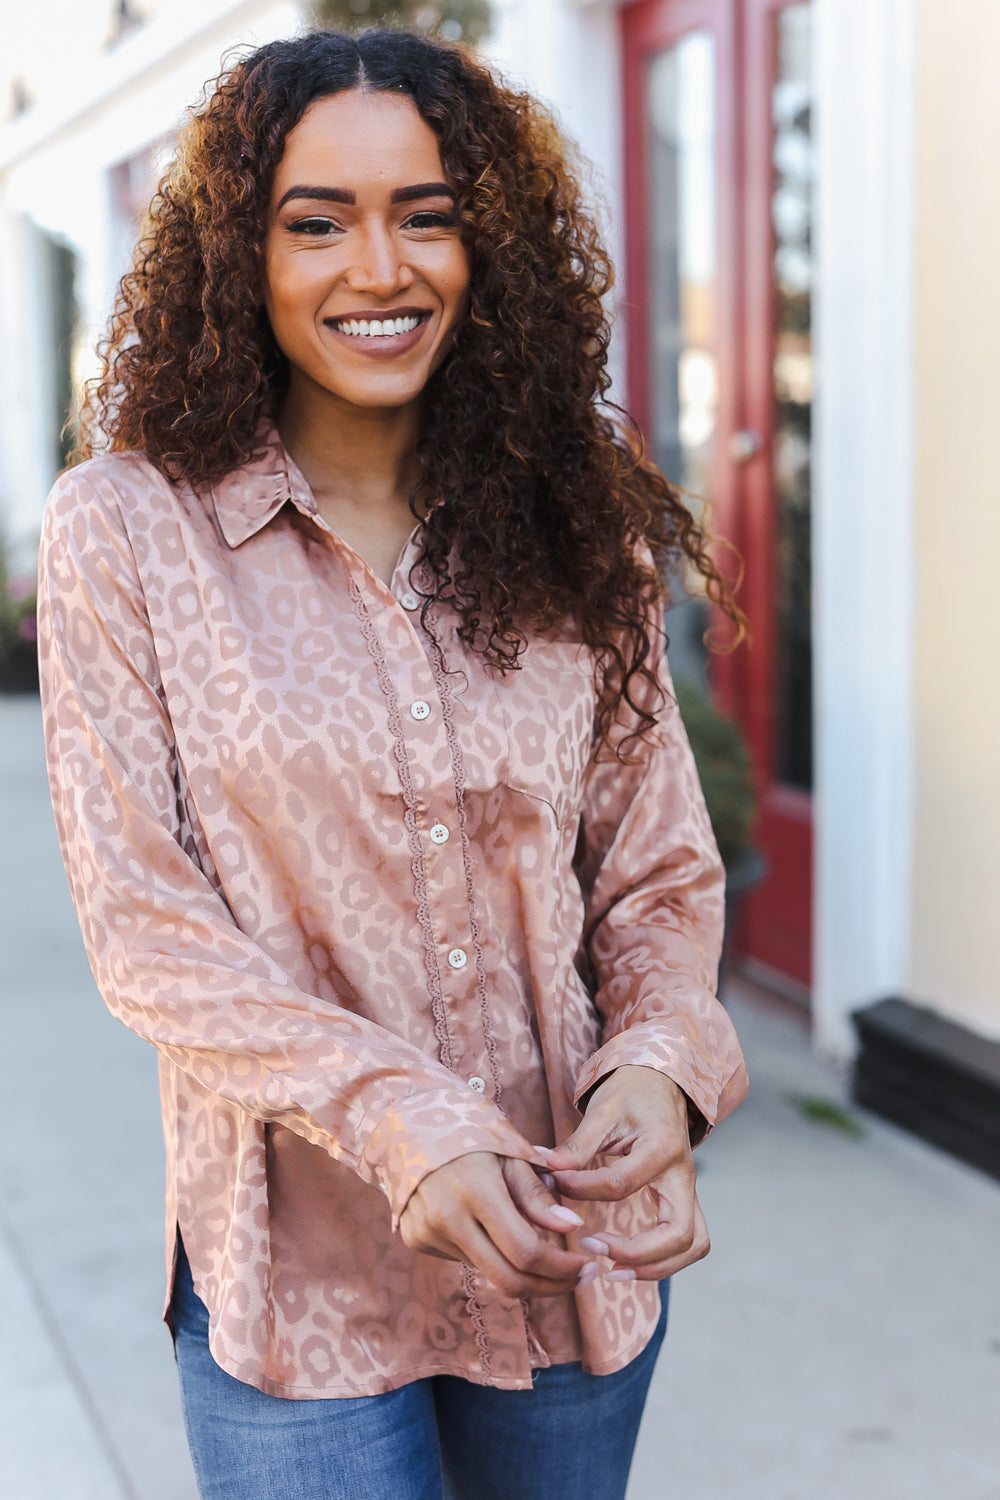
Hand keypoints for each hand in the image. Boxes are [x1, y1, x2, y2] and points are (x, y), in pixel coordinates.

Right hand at [398, 1152, 595, 1297]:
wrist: (408, 1125)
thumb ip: (537, 1195)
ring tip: (538, 1244)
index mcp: (476, 1190)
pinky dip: (489, 1253)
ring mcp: (427, 1233)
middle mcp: (447, 1218)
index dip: (562, 1267)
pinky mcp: (416, 1240)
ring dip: (520, 1267)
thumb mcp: (510, 1153)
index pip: (526, 1252)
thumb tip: (572, 1227)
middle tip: (577, 1279)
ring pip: (488, 1271)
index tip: (585, 1266)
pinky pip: (465, 1259)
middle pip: (508, 1280)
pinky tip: (492, 1229)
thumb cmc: (469, 1133)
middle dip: (550, 1286)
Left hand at [538, 1066, 709, 1281]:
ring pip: (692, 1244)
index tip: (553, 1186)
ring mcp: (689, 1190)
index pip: (622, 1183)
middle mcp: (684, 1174)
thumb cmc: (632, 1092)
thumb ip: (576, 1145)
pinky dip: (663, 1261)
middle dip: (636, 1252)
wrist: (660, 1082)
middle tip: (591, 1248)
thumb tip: (544, 1167)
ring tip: (612, 1270)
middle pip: (678, 1233)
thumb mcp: (602, 1109)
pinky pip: (688, 1241)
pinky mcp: (684, 1200)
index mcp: (662, 1146)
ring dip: (655, 1266)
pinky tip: (627, 1263)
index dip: (582, 1190)